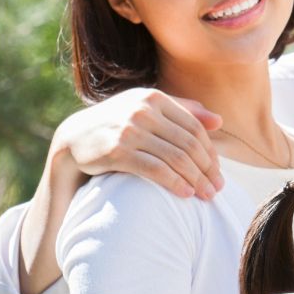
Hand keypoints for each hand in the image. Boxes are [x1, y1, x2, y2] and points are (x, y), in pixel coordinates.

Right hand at [52, 89, 223, 200]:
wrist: (74, 138)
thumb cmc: (118, 125)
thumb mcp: (147, 110)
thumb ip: (183, 111)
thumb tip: (219, 121)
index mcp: (154, 98)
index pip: (194, 127)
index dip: (210, 151)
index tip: (218, 171)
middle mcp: (142, 110)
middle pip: (188, 143)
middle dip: (207, 169)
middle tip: (217, 188)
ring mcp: (129, 130)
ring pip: (175, 157)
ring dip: (196, 179)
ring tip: (207, 196)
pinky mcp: (117, 151)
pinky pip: (155, 169)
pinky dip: (174, 183)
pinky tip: (186, 194)